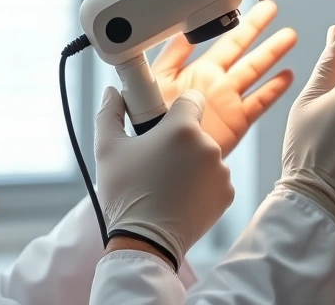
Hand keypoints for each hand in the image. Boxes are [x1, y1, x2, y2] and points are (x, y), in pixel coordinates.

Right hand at [94, 88, 233, 267]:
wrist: (145, 242)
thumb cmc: (125, 193)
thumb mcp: (107, 149)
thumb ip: (109, 113)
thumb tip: (111, 92)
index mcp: (183, 129)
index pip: (191, 99)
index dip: (176, 109)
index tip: (163, 124)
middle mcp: (209, 146)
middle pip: (195, 132)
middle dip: (178, 142)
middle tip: (155, 163)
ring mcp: (221, 172)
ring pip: (205, 156)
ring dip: (190, 165)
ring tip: (166, 185)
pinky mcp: (227, 194)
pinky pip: (214, 180)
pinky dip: (201, 186)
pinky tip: (180, 198)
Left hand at [153, 0, 296, 156]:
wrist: (160, 159)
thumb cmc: (150, 122)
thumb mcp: (155, 82)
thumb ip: (171, 56)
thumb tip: (183, 31)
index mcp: (195, 69)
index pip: (219, 39)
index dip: (232, 22)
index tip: (244, 2)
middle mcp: (214, 82)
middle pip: (242, 48)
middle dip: (257, 28)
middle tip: (271, 8)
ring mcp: (227, 100)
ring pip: (255, 70)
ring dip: (272, 53)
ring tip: (289, 35)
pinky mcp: (237, 121)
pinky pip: (260, 102)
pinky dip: (274, 89)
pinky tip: (287, 76)